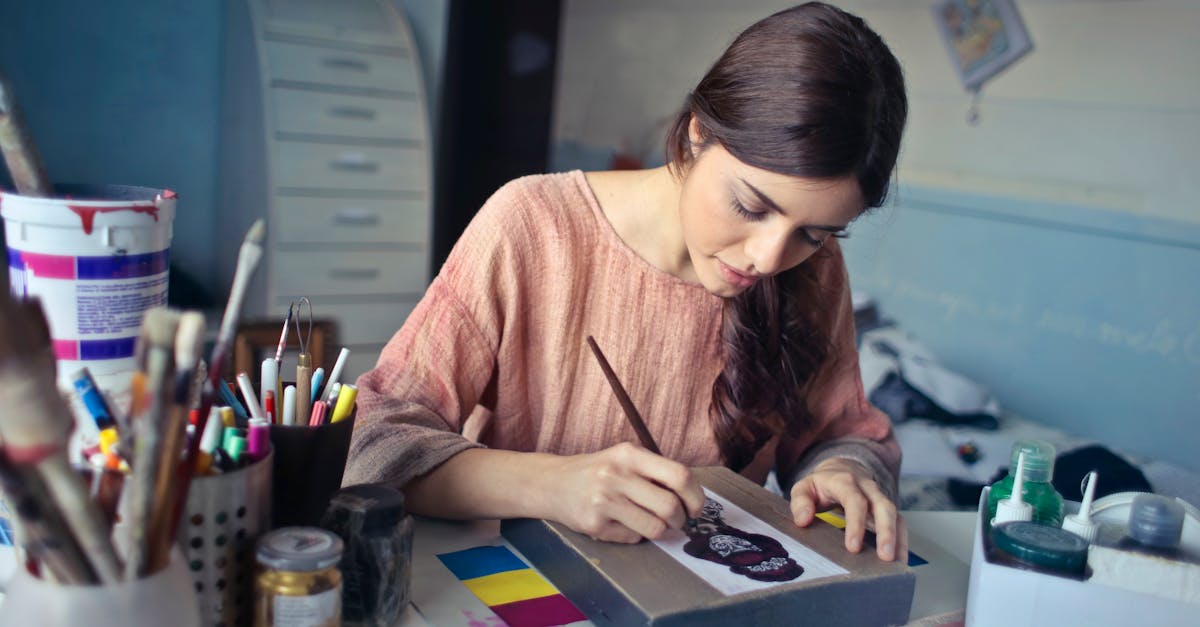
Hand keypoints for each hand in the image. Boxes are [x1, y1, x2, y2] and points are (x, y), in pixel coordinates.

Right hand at [546, 442, 703, 543]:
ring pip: (655, 528)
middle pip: (670, 506)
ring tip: (653, 524)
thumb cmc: (597, 471)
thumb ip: (655, 472)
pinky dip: (635, 535)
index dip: (696, 496)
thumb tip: (693, 498)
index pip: (679, 475)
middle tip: (677, 521)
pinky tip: (623, 524)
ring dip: (661, 531)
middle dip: (681, 520)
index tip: (696, 507)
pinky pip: (632, 538)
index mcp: (630, 454)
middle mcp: (616, 474)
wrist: (551, 483)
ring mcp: (603, 500)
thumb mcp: (624, 458)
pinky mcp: (594, 524)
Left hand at [788, 457, 906, 561]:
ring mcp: (880, 497)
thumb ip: (800, 502)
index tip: (853, 547)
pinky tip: (900, 560)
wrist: (841, 468)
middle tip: (885, 557)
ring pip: (895, 515)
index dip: (856, 523)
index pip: (855, 500)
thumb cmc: (821, 484)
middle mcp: (867, 487)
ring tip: (897, 563)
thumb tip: (803, 520)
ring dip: (898, 539)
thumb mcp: (804, 488)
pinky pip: (900, 522)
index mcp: (845, 481)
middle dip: (886, 532)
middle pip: (883, 506)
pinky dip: (902, 541)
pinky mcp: (887, 508)